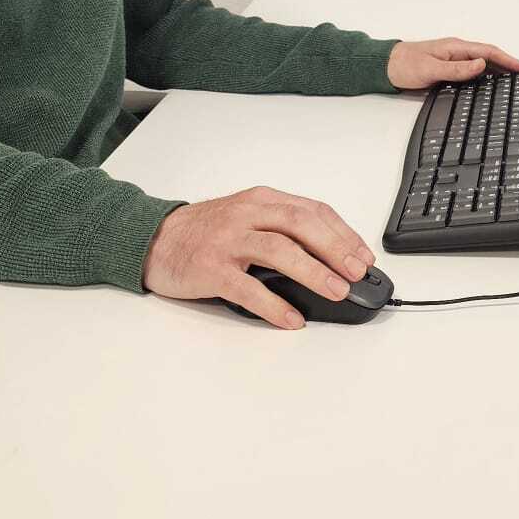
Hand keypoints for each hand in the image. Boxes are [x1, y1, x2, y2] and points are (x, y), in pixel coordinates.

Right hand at [142, 186, 373, 329]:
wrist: (154, 240)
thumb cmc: (206, 232)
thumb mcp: (248, 217)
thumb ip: (282, 230)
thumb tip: (330, 259)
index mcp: (262, 201)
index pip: (313, 211)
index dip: (343, 233)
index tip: (364, 256)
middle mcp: (247, 215)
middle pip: (300, 225)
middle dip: (335, 248)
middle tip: (357, 272)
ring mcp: (228, 241)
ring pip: (278, 250)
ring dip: (312, 271)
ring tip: (336, 291)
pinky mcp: (210, 268)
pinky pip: (247, 288)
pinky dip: (273, 304)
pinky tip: (291, 317)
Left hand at [386, 37, 518, 89]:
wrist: (385, 66)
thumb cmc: (404, 65)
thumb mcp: (431, 69)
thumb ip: (457, 68)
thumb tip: (481, 64)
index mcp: (456, 47)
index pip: (489, 52)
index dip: (509, 60)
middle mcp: (457, 50)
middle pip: (490, 56)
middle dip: (509, 64)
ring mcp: (453, 58)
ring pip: (482, 62)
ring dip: (499, 69)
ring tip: (515, 78)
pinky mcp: (448, 66)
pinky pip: (473, 68)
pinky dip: (486, 73)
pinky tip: (490, 81)